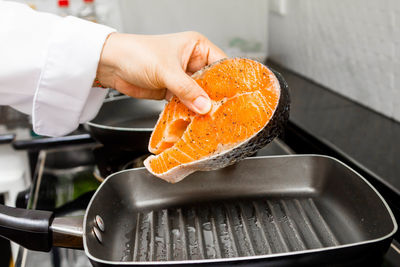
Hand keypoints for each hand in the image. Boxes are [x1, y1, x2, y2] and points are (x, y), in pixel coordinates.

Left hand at [96, 31, 226, 113]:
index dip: (228, 81)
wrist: (111, 65)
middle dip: (214, 97)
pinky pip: (186, 103)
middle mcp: (192, 62)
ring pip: (199, 95)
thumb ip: (187, 89)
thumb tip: (205, 106)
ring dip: (201, 107)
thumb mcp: (166, 70)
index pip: (221, 64)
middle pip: (212, 83)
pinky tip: (194, 119)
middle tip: (222, 112)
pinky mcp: (173, 91)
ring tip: (210, 118)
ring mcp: (183, 78)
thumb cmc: (136, 53)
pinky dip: (189, 112)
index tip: (234, 97)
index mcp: (196, 47)